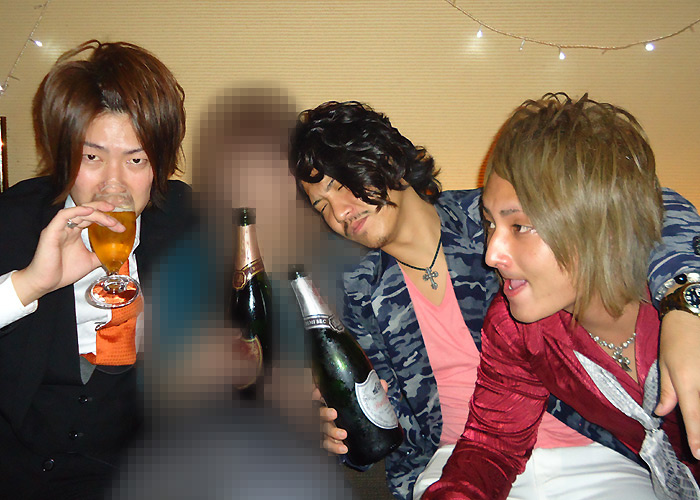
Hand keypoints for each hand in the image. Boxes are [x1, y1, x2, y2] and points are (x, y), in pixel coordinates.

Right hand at [11, 202, 124, 305]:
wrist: (46, 283)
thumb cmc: (63, 272)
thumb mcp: (90, 261)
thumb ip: (101, 254)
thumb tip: (117, 253)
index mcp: (74, 232)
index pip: (91, 218)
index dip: (106, 219)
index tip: (120, 226)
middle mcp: (67, 228)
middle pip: (87, 212)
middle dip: (104, 212)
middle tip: (118, 216)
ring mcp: (59, 228)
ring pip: (78, 212)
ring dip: (96, 213)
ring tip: (110, 218)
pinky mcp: (51, 231)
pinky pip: (64, 215)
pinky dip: (77, 211)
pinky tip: (90, 211)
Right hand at [313, 378, 388, 455]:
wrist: (351, 428)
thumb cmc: (351, 408)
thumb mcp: (359, 398)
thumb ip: (369, 391)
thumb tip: (382, 384)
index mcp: (327, 401)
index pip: (315, 396)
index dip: (314, 394)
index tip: (318, 393)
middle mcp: (322, 414)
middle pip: (317, 414)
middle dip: (324, 414)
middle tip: (334, 414)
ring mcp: (323, 428)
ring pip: (321, 431)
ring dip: (331, 433)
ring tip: (343, 435)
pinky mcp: (327, 440)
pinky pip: (326, 445)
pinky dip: (334, 448)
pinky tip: (344, 448)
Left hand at [655, 310, 699, 458]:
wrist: (692, 317)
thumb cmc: (675, 340)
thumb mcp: (665, 366)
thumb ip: (667, 393)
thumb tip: (662, 413)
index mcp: (688, 383)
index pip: (694, 417)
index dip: (697, 437)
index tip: (698, 453)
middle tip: (699, 450)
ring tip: (698, 432)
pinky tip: (699, 410)